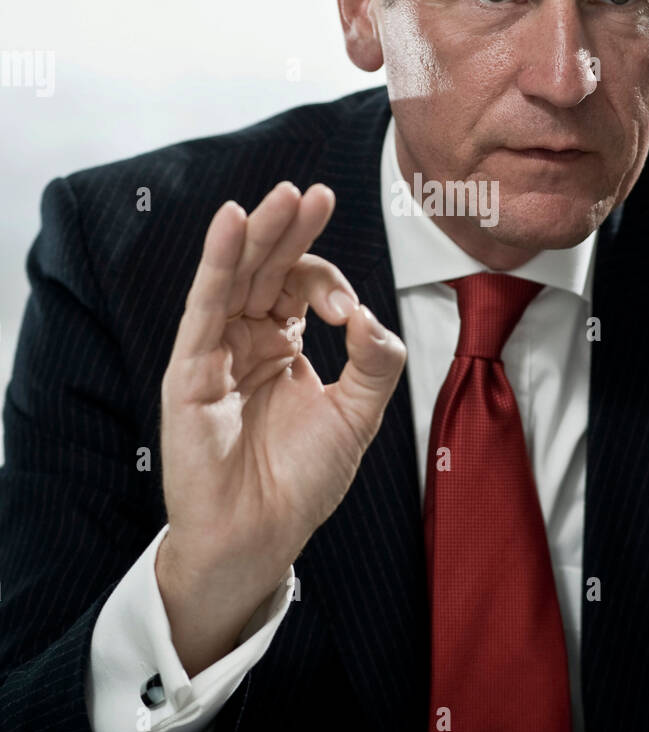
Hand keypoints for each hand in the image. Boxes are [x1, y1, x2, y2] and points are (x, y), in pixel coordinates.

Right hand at [156, 180, 405, 673]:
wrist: (260, 537)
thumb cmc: (301, 483)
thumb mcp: (358, 414)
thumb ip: (375, 361)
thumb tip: (371, 314)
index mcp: (284, 344)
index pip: (303, 288)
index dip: (330, 284)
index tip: (351, 316)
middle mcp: (247, 339)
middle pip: (268, 268)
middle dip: (292, 230)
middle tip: (317, 194)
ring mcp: (216, 351)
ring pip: (235, 277)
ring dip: (259, 233)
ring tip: (282, 197)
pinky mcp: (190, 370)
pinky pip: (203, 306)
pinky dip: (217, 262)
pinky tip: (232, 224)